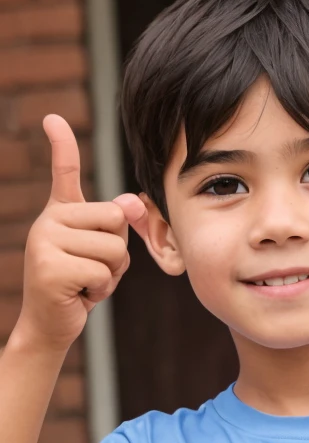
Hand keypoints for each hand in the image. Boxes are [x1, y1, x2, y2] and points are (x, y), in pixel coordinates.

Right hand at [14, 115, 147, 351]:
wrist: (51, 324)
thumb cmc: (82, 285)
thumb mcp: (104, 252)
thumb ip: (116, 226)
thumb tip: (130, 202)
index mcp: (61, 213)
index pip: (64, 174)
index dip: (62, 145)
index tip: (53, 118)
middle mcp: (48, 221)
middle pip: (115, 220)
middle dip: (118, 250)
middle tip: (93, 267)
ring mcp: (44, 243)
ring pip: (113, 249)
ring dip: (111, 274)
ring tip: (86, 281)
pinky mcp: (48, 268)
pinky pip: (103, 272)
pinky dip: (101, 290)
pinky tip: (80, 294)